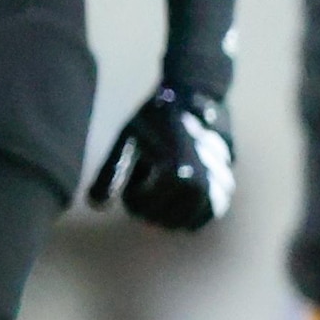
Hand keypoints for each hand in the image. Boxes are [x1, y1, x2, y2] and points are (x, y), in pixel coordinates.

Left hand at [89, 85, 237, 232]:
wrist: (194, 97)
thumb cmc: (156, 119)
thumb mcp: (128, 140)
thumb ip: (111, 172)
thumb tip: (94, 206)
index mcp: (176, 172)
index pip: (144, 208)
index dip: (132, 201)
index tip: (130, 185)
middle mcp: (201, 182)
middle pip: (165, 219)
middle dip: (149, 211)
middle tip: (141, 195)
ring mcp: (217, 186)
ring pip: (187, 221)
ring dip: (170, 216)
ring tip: (159, 199)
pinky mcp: (225, 187)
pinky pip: (209, 215)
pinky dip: (193, 216)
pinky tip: (178, 205)